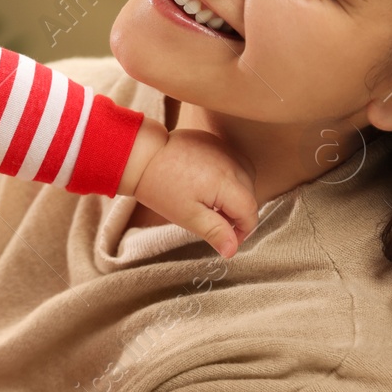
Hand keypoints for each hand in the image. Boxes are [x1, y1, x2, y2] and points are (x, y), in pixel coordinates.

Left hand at [127, 127, 257, 256]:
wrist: (141, 155)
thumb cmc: (161, 187)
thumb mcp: (188, 216)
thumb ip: (215, 232)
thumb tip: (232, 250)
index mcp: (227, 182)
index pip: (250, 212)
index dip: (243, 231)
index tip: (229, 239)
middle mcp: (231, 162)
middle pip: (250, 194)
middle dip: (239, 213)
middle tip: (217, 222)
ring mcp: (224, 149)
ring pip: (246, 176)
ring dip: (237, 193)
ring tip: (213, 204)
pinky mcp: (214, 142)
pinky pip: (233, 161)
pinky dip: (229, 176)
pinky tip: (210, 184)